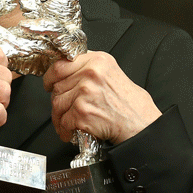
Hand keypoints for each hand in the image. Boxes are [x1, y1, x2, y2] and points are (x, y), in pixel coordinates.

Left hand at [43, 51, 160, 143]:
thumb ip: (90, 69)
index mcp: (97, 60)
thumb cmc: (131, 104)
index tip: (50, 83)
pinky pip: (63, 121)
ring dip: (59, 117)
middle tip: (64, 108)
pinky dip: (65, 130)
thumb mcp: (112, 73)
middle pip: (57, 86)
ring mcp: (85, 92)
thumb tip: (67, 73)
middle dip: (59, 100)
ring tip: (67, 122)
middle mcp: (90, 73)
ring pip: (57, 103)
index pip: (61, 64)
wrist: (142, 124)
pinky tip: (72, 132)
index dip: (52, 77)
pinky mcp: (82, 111)